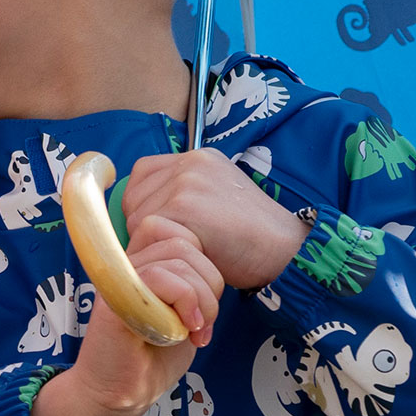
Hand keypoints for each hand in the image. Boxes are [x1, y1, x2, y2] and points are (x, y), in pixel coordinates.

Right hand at [31, 214, 221, 415]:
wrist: (118, 394)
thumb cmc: (152, 358)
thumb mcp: (185, 315)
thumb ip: (195, 287)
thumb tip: (214, 268)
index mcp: (143, 263)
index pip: (180, 232)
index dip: (203, 265)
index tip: (203, 307)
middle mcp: (128, 264)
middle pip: (184, 244)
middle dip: (209, 285)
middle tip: (202, 324)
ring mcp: (119, 277)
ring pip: (177, 260)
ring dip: (200, 299)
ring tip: (193, 331)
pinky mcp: (114, 296)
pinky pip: (158, 277)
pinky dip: (184, 302)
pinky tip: (183, 330)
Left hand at [122, 150, 306, 290]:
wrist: (281, 247)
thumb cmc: (251, 235)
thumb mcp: (220, 197)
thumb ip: (186, 192)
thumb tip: (145, 211)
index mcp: (198, 157)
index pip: (143, 172)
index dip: (142, 201)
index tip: (156, 225)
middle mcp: (189, 162)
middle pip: (134, 195)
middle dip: (143, 224)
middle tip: (168, 245)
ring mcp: (185, 181)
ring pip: (137, 216)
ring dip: (150, 240)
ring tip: (179, 252)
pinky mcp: (183, 205)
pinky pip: (147, 231)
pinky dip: (159, 249)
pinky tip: (181, 257)